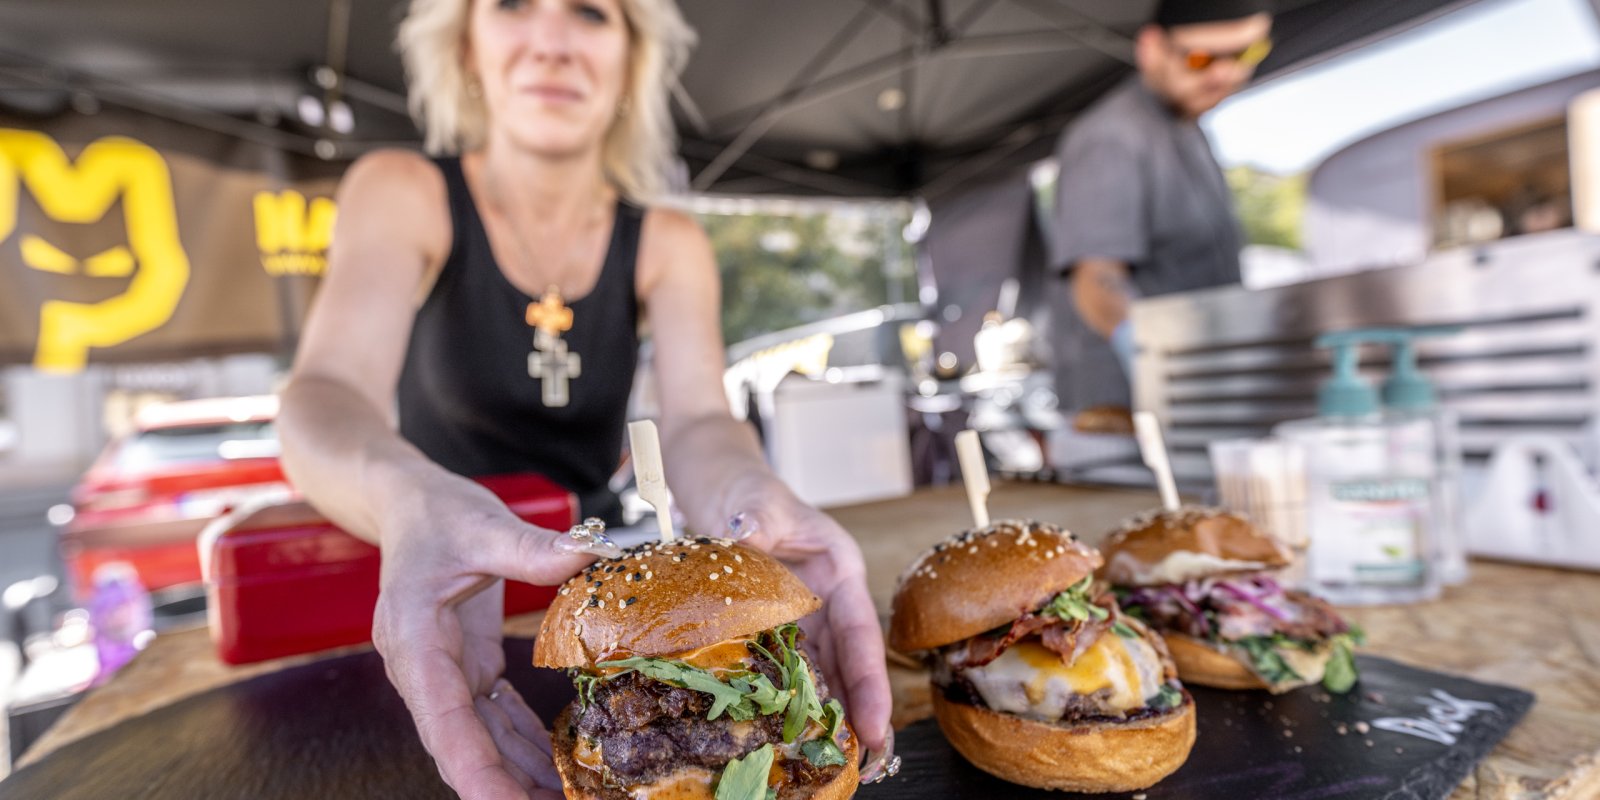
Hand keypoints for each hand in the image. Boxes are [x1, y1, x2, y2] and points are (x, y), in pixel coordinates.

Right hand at [372, 498, 620, 798]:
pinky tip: (557, 766)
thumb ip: (531, 548)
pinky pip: (494, 718)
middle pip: (462, 746)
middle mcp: (423, 669)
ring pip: (481, 740)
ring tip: (567, 797)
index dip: (474, 771)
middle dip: (503, 787)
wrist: (410, 503)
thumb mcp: (483, 523)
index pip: (443, 720)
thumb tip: (587, 556)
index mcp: (414, 640)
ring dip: (519, 774)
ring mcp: (444, 672)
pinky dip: (523, 744)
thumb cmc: (439, 513)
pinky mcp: (466, 667)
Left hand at [729, 501, 898, 781]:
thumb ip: (757, 522)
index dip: (870, 682)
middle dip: (859, 713)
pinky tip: (788, 735)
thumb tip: (749, 533)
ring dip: (828, 716)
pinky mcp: (773, 629)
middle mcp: (827, 599)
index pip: (860, 633)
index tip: (875, 725)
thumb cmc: (743, 488)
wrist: (715, 487)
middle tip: (866, 763)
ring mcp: (801, 617)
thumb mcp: (755, 502)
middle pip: (848, 664)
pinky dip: (789, 702)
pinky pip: (784, 670)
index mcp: (839, 569)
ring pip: (821, 674)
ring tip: (837, 762)